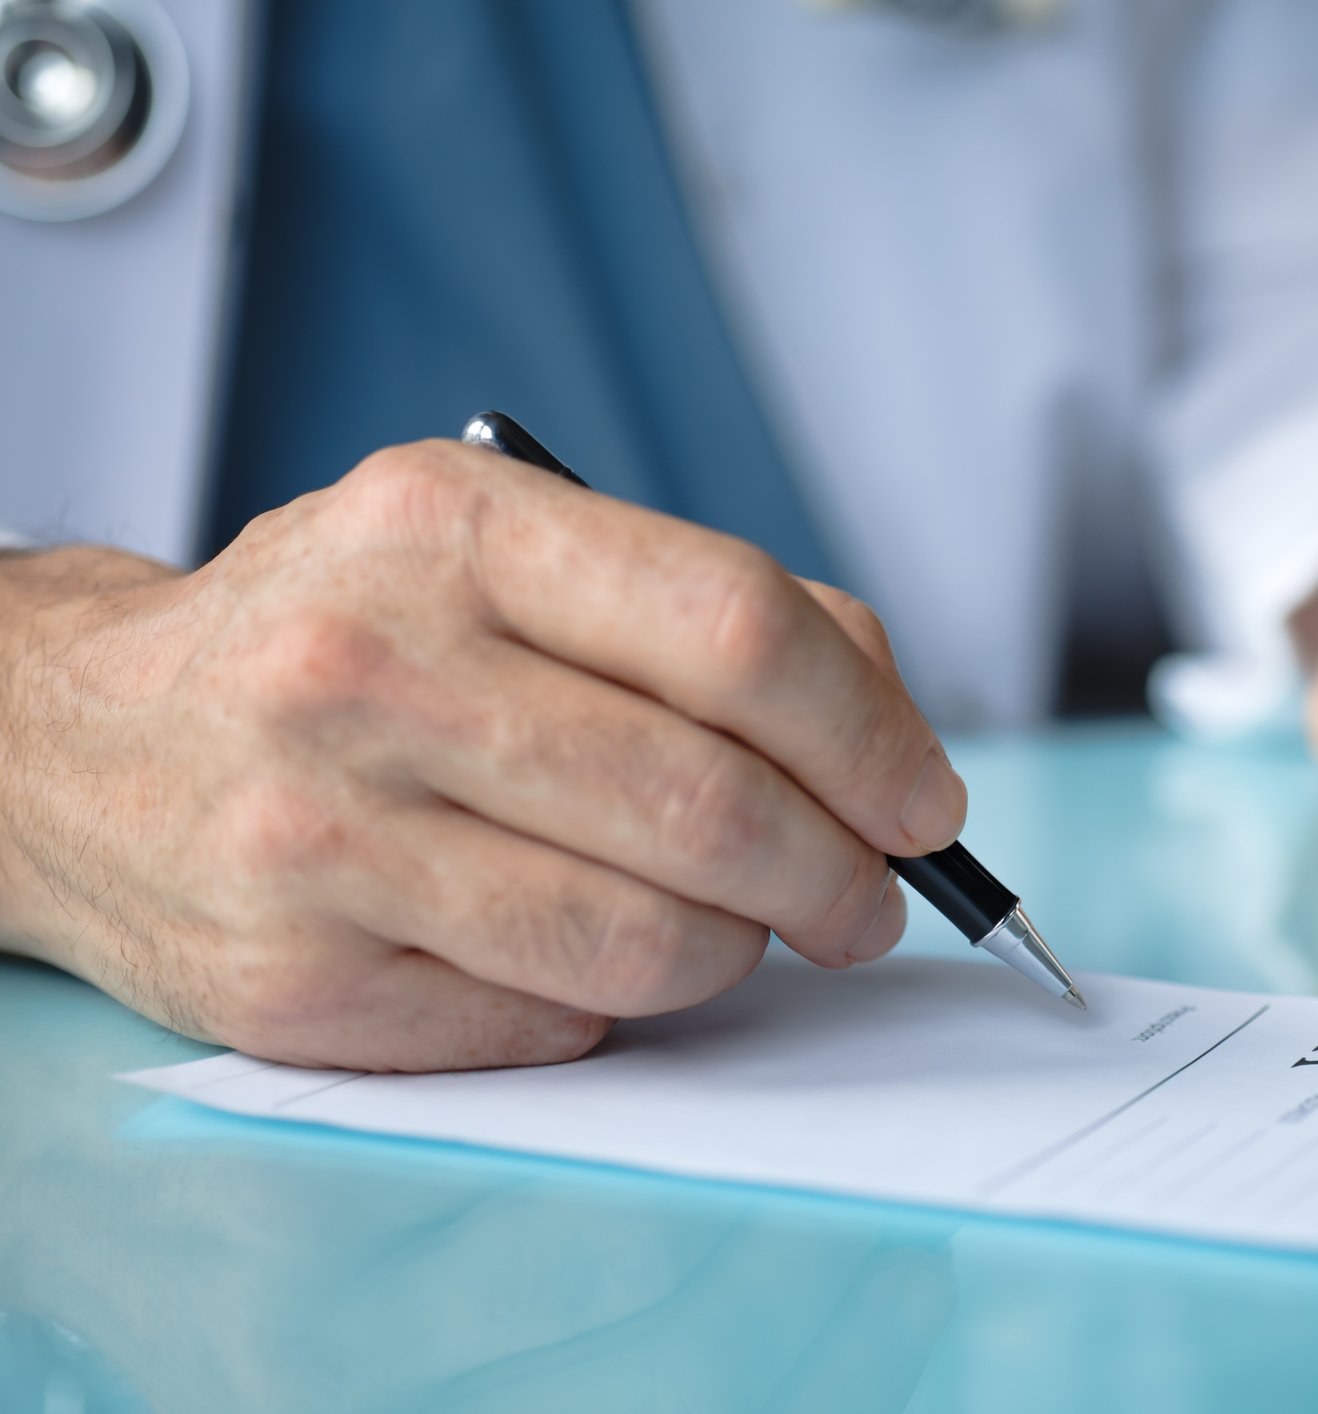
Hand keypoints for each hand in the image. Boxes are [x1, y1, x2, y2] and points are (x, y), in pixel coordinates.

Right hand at [0, 441, 964, 1068]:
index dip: (869, 734)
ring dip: (742, 953)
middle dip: (841, 876)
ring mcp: (320, 838)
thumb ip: (701, 612)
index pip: (736, 631)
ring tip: (741, 928)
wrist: (75, 741)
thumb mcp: (498, 549)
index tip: (921, 801)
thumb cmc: (336, 637)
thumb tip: (888, 734)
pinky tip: (587, 954)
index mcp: (450, 529)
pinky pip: (550, 1028)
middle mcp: (369, 671)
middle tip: (868, 900)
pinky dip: (616, 1007)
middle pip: (711, 806)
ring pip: (647, 945)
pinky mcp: (293, 984)